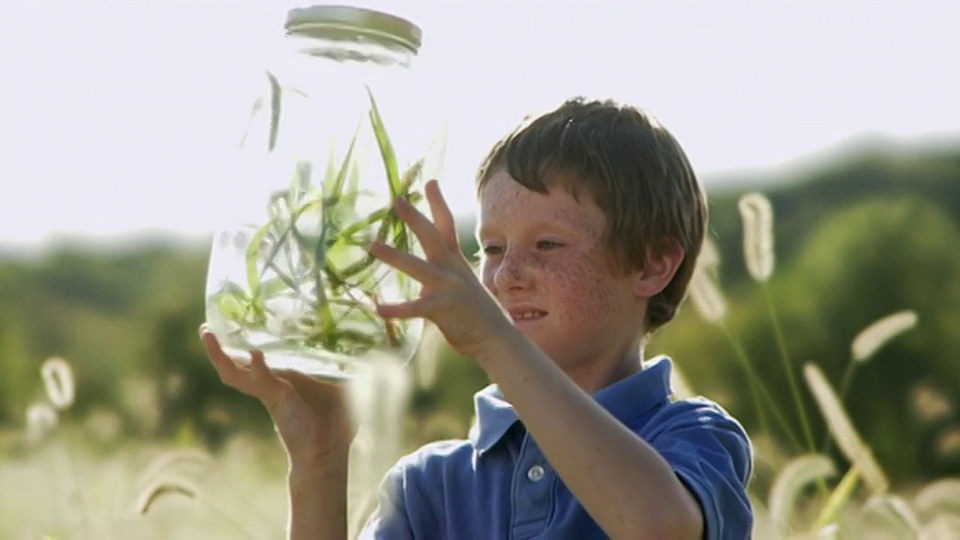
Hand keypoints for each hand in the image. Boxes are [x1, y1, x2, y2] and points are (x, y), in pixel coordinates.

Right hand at [199, 324, 356, 468]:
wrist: (329, 451)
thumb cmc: (337, 420)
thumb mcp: (347, 385)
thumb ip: (357, 366)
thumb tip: (382, 345)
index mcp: (286, 375)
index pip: (263, 352)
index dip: (249, 336)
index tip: (240, 315)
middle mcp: (273, 381)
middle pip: (239, 360)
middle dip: (221, 344)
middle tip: (206, 324)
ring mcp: (271, 390)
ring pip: (236, 372)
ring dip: (220, 354)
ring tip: (206, 333)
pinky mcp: (275, 399)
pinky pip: (260, 381)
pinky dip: (256, 367)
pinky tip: (254, 353)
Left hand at [369, 179, 515, 360]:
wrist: (497, 340)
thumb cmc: (478, 315)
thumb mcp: (464, 288)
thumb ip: (444, 280)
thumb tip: (425, 286)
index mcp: (456, 263)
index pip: (447, 226)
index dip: (438, 203)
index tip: (430, 182)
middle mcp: (452, 270)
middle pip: (432, 236)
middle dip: (415, 217)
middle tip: (397, 200)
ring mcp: (448, 288)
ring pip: (417, 266)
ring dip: (394, 255)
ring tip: (373, 246)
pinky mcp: (442, 309)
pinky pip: (415, 308)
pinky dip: (396, 309)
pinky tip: (378, 308)